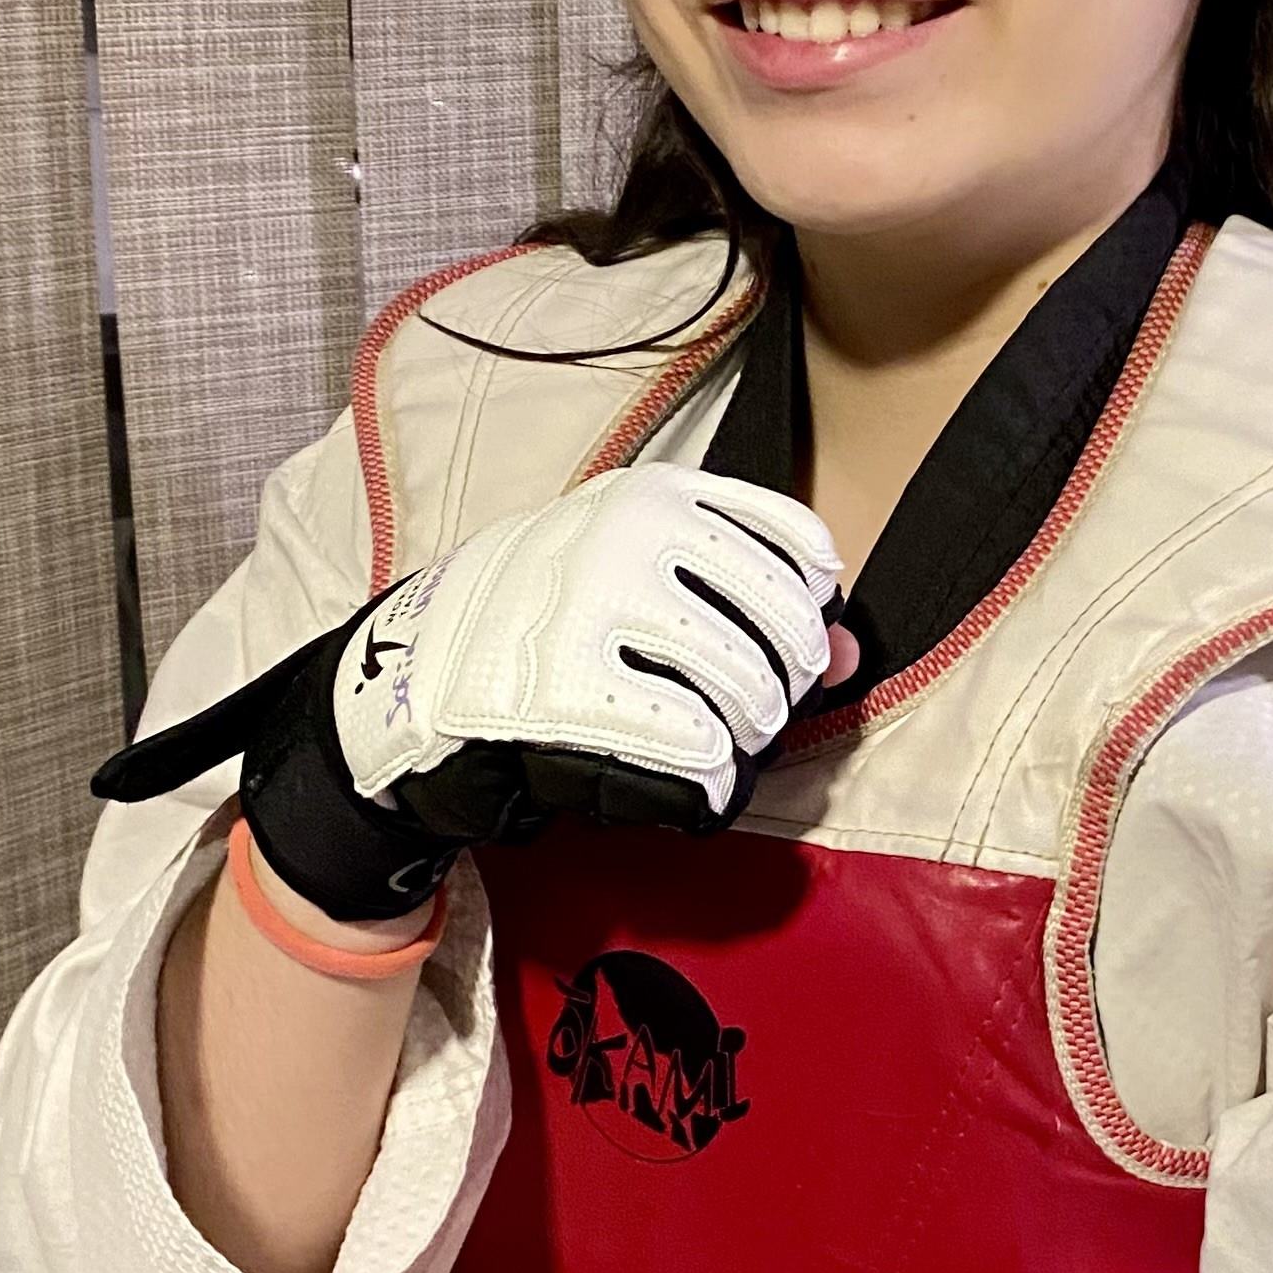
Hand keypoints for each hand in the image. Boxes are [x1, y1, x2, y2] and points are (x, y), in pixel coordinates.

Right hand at [332, 466, 840, 823]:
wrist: (420, 673)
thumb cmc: (551, 622)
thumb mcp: (641, 575)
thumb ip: (751, 600)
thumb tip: (853, 653)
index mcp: (657, 493)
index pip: (796, 547)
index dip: (810, 611)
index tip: (785, 645)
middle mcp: (631, 537)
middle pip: (783, 627)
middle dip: (784, 687)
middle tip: (754, 713)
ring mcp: (597, 608)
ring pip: (746, 688)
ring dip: (748, 737)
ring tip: (719, 745)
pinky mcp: (572, 688)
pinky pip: (695, 746)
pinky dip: (709, 778)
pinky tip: (689, 776)